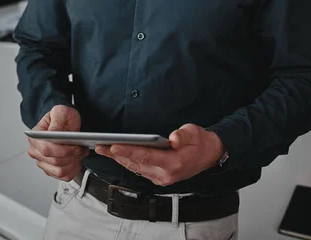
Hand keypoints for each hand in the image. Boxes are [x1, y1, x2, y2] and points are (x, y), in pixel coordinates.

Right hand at [27, 105, 88, 181]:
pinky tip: (77, 160)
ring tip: (79, 153)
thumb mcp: (60, 111)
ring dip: (73, 163)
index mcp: (35, 137)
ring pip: (60, 171)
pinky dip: (73, 170)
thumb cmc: (61, 118)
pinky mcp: (51, 170)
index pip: (46, 149)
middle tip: (80, 147)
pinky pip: (64, 176)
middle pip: (55, 162)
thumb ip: (57, 119)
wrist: (65, 123)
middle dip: (72, 156)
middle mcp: (36, 152)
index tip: (75, 146)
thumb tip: (53, 131)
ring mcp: (43, 162)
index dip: (63, 150)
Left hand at [95, 123, 223, 186]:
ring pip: (135, 168)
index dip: (129, 151)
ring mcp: (162, 178)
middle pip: (136, 164)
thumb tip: (172, 138)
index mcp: (174, 163)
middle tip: (100, 147)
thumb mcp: (194, 133)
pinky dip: (127, 162)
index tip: (114, 146)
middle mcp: (166, 174)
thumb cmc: (200, 142)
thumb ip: (183, 135)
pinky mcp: (159, 177)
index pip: (146, 157)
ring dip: (119, 159)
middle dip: (117, 155)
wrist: (210, 155)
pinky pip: (139, 170)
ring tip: (103, 150)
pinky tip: (117, 155)